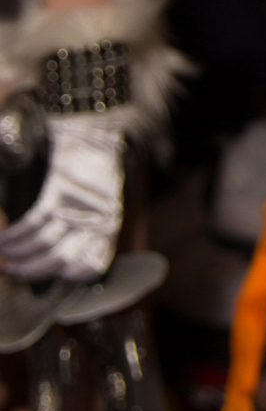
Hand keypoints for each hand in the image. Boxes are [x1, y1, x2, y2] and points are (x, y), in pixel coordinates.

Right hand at [0, 115, 123, 281]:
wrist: (96, 132)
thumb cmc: (95, 172)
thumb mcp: (104, 204)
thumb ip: (91, 231)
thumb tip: (64, 261)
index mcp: (109, 226)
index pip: (93, 266)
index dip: (68, 277)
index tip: (48, 278)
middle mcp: (97, 219)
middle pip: (61, 260)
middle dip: (32, 271)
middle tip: (14, 270)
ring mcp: (77, 204)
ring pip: (44, 243)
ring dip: (18, 254)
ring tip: (5, 254)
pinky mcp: (59, 189)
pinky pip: (34, 222)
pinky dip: (15, 235)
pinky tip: (5, 239)